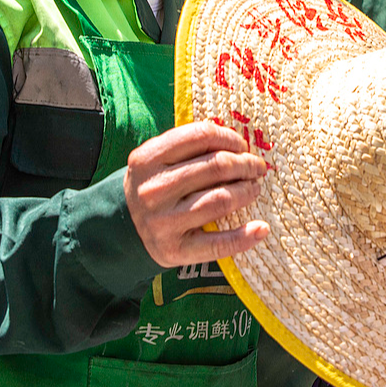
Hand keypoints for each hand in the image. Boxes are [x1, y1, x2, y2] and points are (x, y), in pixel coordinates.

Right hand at [124, 121, 270, 266]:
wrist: (124, 228)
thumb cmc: (154, 186)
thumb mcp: (157, 160)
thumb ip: (189, 147)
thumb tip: (240, 144)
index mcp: (147, 159)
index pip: (200, 136)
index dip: (229, 137)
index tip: (242, 145)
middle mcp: (153, 189)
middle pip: (216, 166)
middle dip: (246, 164)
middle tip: (257, 167)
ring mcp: (163, 222)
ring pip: (221, 200)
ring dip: (247, 191)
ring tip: (255, 188)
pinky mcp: (175, 250)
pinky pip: (218, 243)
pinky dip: (245, 236)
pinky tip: (261, 228)